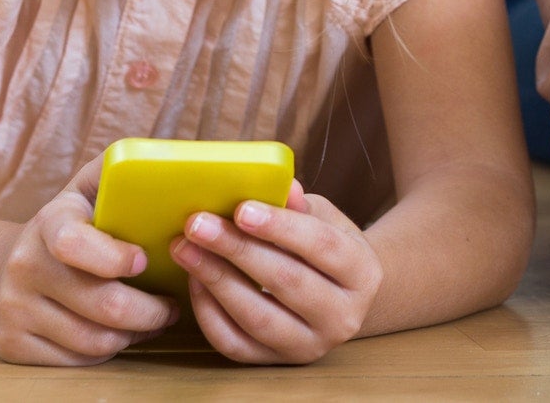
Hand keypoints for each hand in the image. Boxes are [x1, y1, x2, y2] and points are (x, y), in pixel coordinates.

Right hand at [0, 152, 180, 365]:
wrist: (2, 269)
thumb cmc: (68, 225)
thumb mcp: (87, 189)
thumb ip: (121, 171)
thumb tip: (170, 164)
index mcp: (48, 222)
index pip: (73, 242)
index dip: (114, 257)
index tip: (144, 260)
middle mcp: (24, 266)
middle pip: (102, 304)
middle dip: (151, 311)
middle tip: (172, 306)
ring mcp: (14, 309)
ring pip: (95, 340)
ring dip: (135, 334)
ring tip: (153, 319)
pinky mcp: (14, 345)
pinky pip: (77, 360)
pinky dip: (108, 350)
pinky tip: (120, 333)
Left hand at [170, 179, 383, 364]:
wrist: (338, 297)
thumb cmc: (326, 247)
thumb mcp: (325, 219)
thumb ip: (301, 206)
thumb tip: (281, 186)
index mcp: (363, 273)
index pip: (321, 246)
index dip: (279, 227)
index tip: (240, 209)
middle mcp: (343, 317)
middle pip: (286, 281)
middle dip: (237, 250)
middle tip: (198, 225)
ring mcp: (309, 346)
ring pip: (258, 317)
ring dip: (216, 280)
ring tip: (186, 249)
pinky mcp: (276, 363)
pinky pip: (235, 344)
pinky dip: (209, 313)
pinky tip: (195, 281)